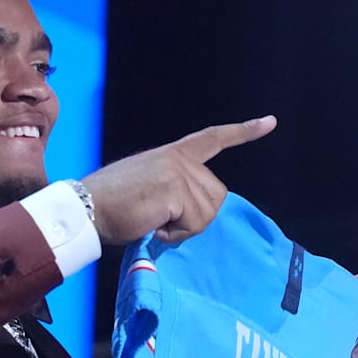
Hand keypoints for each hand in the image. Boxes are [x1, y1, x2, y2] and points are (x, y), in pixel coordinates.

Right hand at [82, 116, 276, 244]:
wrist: (87, 208)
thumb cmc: (112, 203)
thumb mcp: (151, 185)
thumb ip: (176, 187)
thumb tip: (193, 209)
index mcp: (174, 153)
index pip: (213, 138)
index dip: (243, 131)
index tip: (270, 122)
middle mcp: (180, 159)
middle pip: (216, 196)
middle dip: (194, 217)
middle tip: (160, 217)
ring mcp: (179, 173)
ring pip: (206, 214)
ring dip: (181, 228)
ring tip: (152, 219)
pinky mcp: (175, 192)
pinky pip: (192, 226)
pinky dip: (173, 235)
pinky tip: (151, 225)